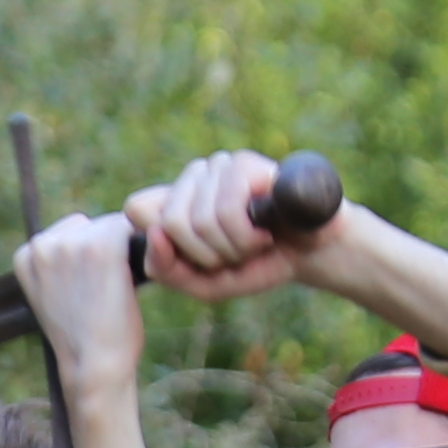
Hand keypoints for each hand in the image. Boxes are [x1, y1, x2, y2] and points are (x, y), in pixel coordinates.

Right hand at [17, 208, 151, 394]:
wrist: (93, 368)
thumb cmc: (82, 338)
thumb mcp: (54, 295)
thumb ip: (60, 263)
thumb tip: (89, 230)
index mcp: (25, 256)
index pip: (66, 232)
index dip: (85, 258)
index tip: (84, 290)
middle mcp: (42, 245)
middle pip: (88, 226)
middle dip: (101, 249)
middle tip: (100, 292)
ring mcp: (70, 243)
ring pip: (109, 226)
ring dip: (120, 251)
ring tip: (112, 289)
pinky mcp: (101, 247)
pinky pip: (127, 231)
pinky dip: (136, 251)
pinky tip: (130, 280)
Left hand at [128, 151, 332, 305]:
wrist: (309, 255)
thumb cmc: (254, 267)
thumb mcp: (202, 283)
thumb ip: (165, 269)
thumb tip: (152, 233)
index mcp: (175, 200)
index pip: (137, 209)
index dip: (163, 244)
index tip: (198, 261)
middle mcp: (193, 177)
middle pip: (169, 222)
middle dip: (204, 255)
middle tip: (232, 255)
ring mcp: (218, 167)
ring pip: (197, 219)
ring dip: (230, 249)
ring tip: (252, 244)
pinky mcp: (244, 164)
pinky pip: (226, 211)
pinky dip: (246, 237)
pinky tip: (264, 234)